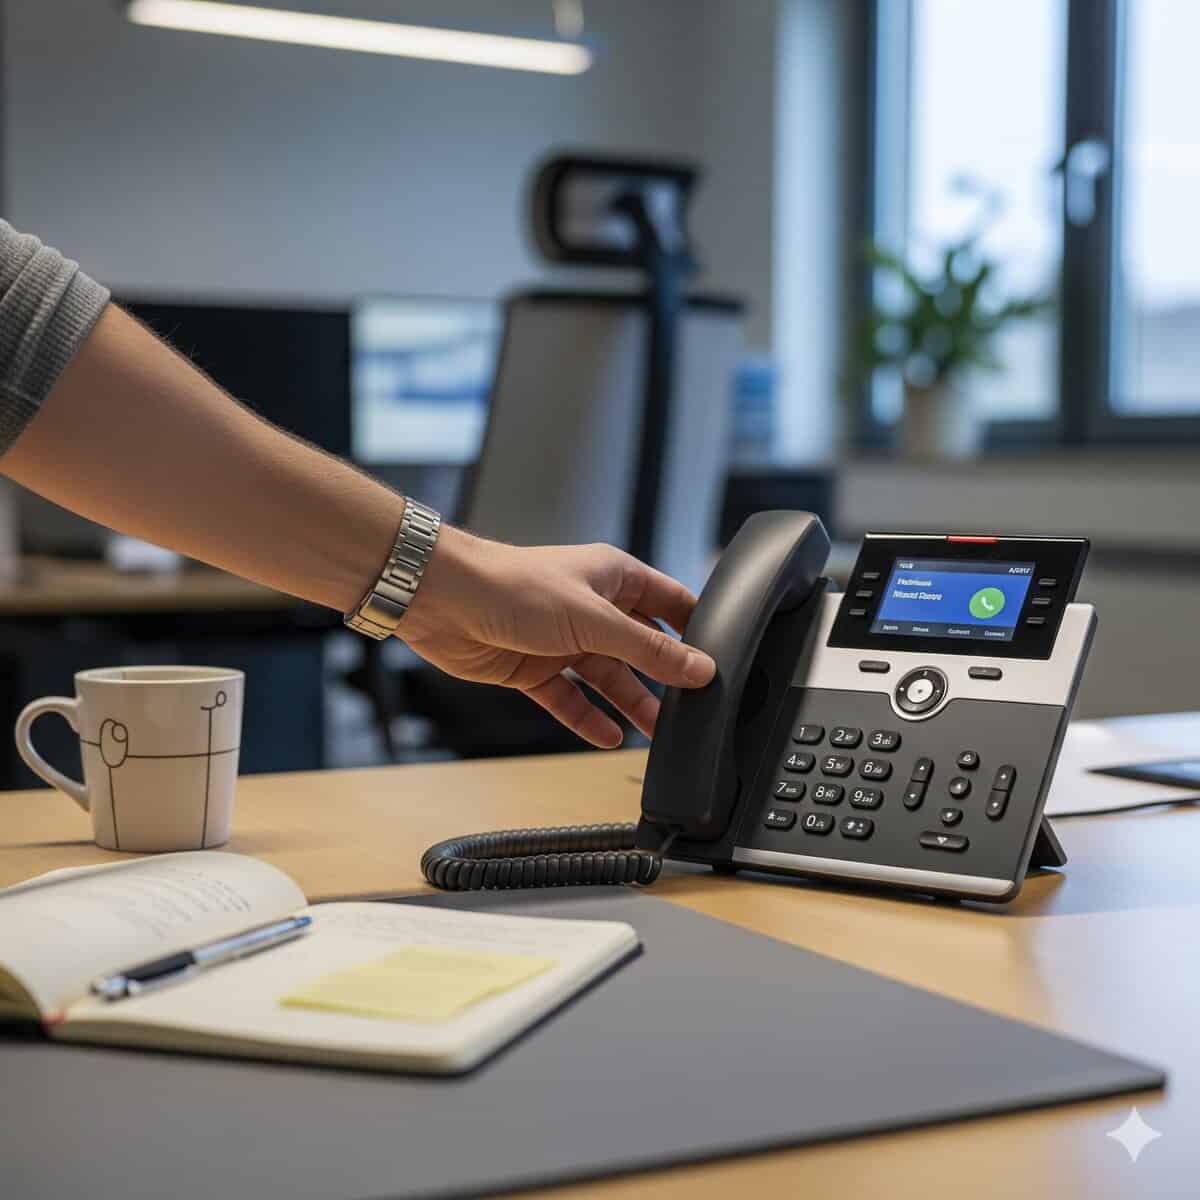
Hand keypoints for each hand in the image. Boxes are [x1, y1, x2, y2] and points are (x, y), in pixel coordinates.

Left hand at [399, 526, 715, 747]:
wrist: (442, 600)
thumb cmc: (512, 586)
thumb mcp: (594, 619)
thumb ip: (648, 649)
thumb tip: (698, 667)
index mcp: (613, 577)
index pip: (669, 602)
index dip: (694, 629)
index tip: (718, 660)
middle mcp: (590, 608)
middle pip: (640, 647)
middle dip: (664, 677)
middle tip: (692, 709)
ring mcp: (561, 640)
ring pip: (607, 677)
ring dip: (630, 703)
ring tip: (658, 733)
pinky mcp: (533, 668)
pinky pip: (569, 698)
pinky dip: (587, 717)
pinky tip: (608, 736)